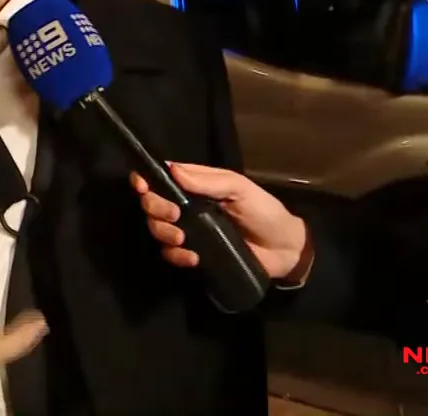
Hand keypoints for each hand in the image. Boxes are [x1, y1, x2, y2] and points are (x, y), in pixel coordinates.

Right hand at [131, 164, 311, 281]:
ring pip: (157, 229)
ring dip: (163, 233)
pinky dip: (176, 255)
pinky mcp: (194, 253)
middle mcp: (187, 205)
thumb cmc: (264, 211)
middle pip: (152, 203)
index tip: (143, 187)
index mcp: (196, 184)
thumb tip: (173, 170)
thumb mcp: (241, 189)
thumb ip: (209, 181)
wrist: (284, 251)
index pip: (162, 176)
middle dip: (155, 208)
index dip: (146, 180)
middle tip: (174, 216)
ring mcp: (189, 230)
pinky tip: (193, 258)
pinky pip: (171, 254)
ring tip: (183, 238)